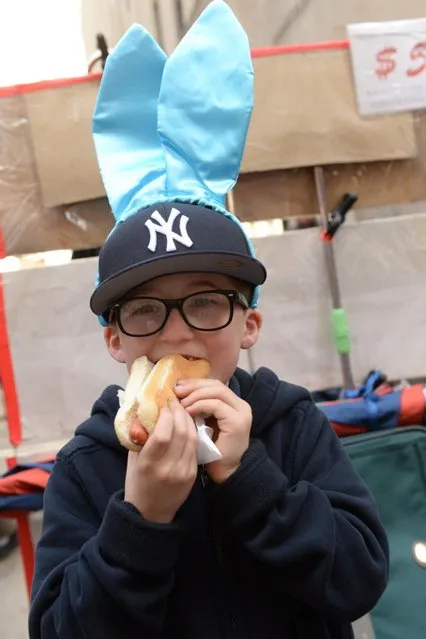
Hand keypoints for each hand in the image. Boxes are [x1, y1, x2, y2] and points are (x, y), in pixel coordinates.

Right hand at [124, 398, 197, 523]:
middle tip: (174, 400)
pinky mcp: (192, 474)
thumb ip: (140, 435)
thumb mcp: (133, 458)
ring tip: (181, 408)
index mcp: (149, 464)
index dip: (166, 414)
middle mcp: (168, 468)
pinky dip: (192, 432)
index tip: (163, 403)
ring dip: (187, 419)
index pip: (163, 433)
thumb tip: (147, 409)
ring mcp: (183, 472)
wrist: (149, 513)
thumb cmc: (136, 481)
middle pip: (181, 432)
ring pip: (192, 437)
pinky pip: (195, 447)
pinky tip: (187, 424)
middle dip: (179, 411)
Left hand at [176, 379, 251, 482]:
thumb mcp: (203, 423)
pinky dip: (199, 405)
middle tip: (176, 391)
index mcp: (234, 404)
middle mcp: (241, 405)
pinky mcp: (237, 422)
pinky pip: (216, 405)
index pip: (214, 384)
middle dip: (194, 386)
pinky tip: (188, 411)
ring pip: (216, 391)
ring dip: (195, 395)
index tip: (177, 386)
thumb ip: (198, 407)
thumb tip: (177, 391)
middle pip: (216, 384)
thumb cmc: (210, 450)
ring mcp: (241, 413)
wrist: (224, 473)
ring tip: (180, 403)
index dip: (195, 383)